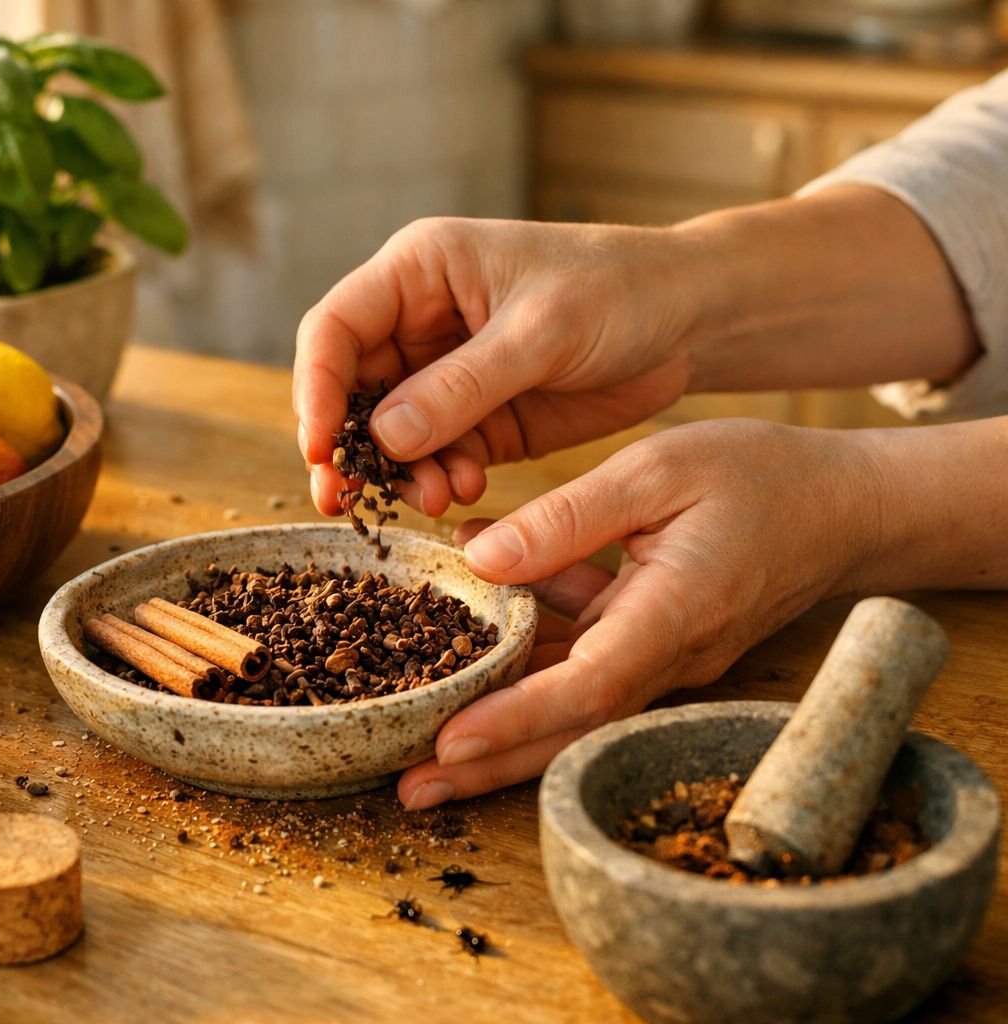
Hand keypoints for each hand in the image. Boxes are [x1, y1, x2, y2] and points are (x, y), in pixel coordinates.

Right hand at [293, 216, 699, 517]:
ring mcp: (445, 374)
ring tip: (436, 498)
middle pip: (350, 389)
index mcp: (419, 271)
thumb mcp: (541, 331)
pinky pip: (437, 457)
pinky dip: (442, 480)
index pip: (335, 328)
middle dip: (347, 448)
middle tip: (342, 501)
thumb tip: (383, 439)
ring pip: (390, 434)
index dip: (316, 387)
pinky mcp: (478, 419)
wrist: (692, 320)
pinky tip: (466, 490)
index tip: (321, 447)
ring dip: (401, 473)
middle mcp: (418, 321)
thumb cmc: (619, 290)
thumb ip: (461, 386)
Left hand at [397, 418, 886, 809]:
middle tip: (410, 787)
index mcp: (675, 613)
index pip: (588, 687)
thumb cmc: (759, 475)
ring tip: (419, 750)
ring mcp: (664, 658)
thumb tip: (481, 560)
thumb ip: (567, 517)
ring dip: (499, 730)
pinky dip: (527, 660)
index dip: (516, 719)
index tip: (449, 742)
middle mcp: (670, 655)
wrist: (844, 506)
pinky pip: (584, 664)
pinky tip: (468, 625)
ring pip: (570, 707)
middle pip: (570, 726)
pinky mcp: (655, 645)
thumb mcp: (658, 468)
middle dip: (489, 764)